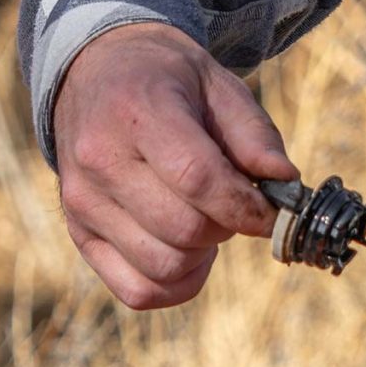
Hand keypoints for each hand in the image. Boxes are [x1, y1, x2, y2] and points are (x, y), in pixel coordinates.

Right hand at [52, 22, 295, 309]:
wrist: (95, 75)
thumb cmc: (168, 82)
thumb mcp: (218, 84)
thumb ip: (255, 135)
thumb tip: (286, 185)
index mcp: (137, 113)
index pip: (197, 178)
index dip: (246, 205)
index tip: (273, 210)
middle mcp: (99, 161)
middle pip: (183, 230)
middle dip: (228, 225)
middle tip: (234, 204)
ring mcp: (82, 203)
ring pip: (163, 267)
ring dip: (202, 255)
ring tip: (206, 219)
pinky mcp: (79, 233)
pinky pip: (136, 291)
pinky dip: (175, 284)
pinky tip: (186, 250)